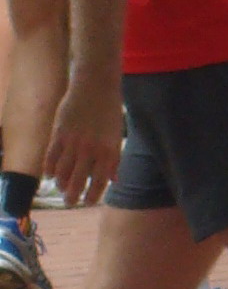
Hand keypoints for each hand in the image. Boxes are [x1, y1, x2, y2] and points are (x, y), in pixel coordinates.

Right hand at [45, 72, 124, 207]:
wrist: (96, 86)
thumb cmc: (109, 110)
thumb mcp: (117, 135)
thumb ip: (114, 159)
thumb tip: (113, 180)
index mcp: (109, 150)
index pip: (101, 181)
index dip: (93, 194)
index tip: (88, 202)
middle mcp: (91, 149)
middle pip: (78, 180)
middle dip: (73, 195)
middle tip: (70, 201)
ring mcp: (73, 142)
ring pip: (62, 171)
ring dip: (60, 183)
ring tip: (61, 189)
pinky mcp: (59, 133)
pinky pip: (51, 157)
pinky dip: (49, 169)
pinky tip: (50, 175)